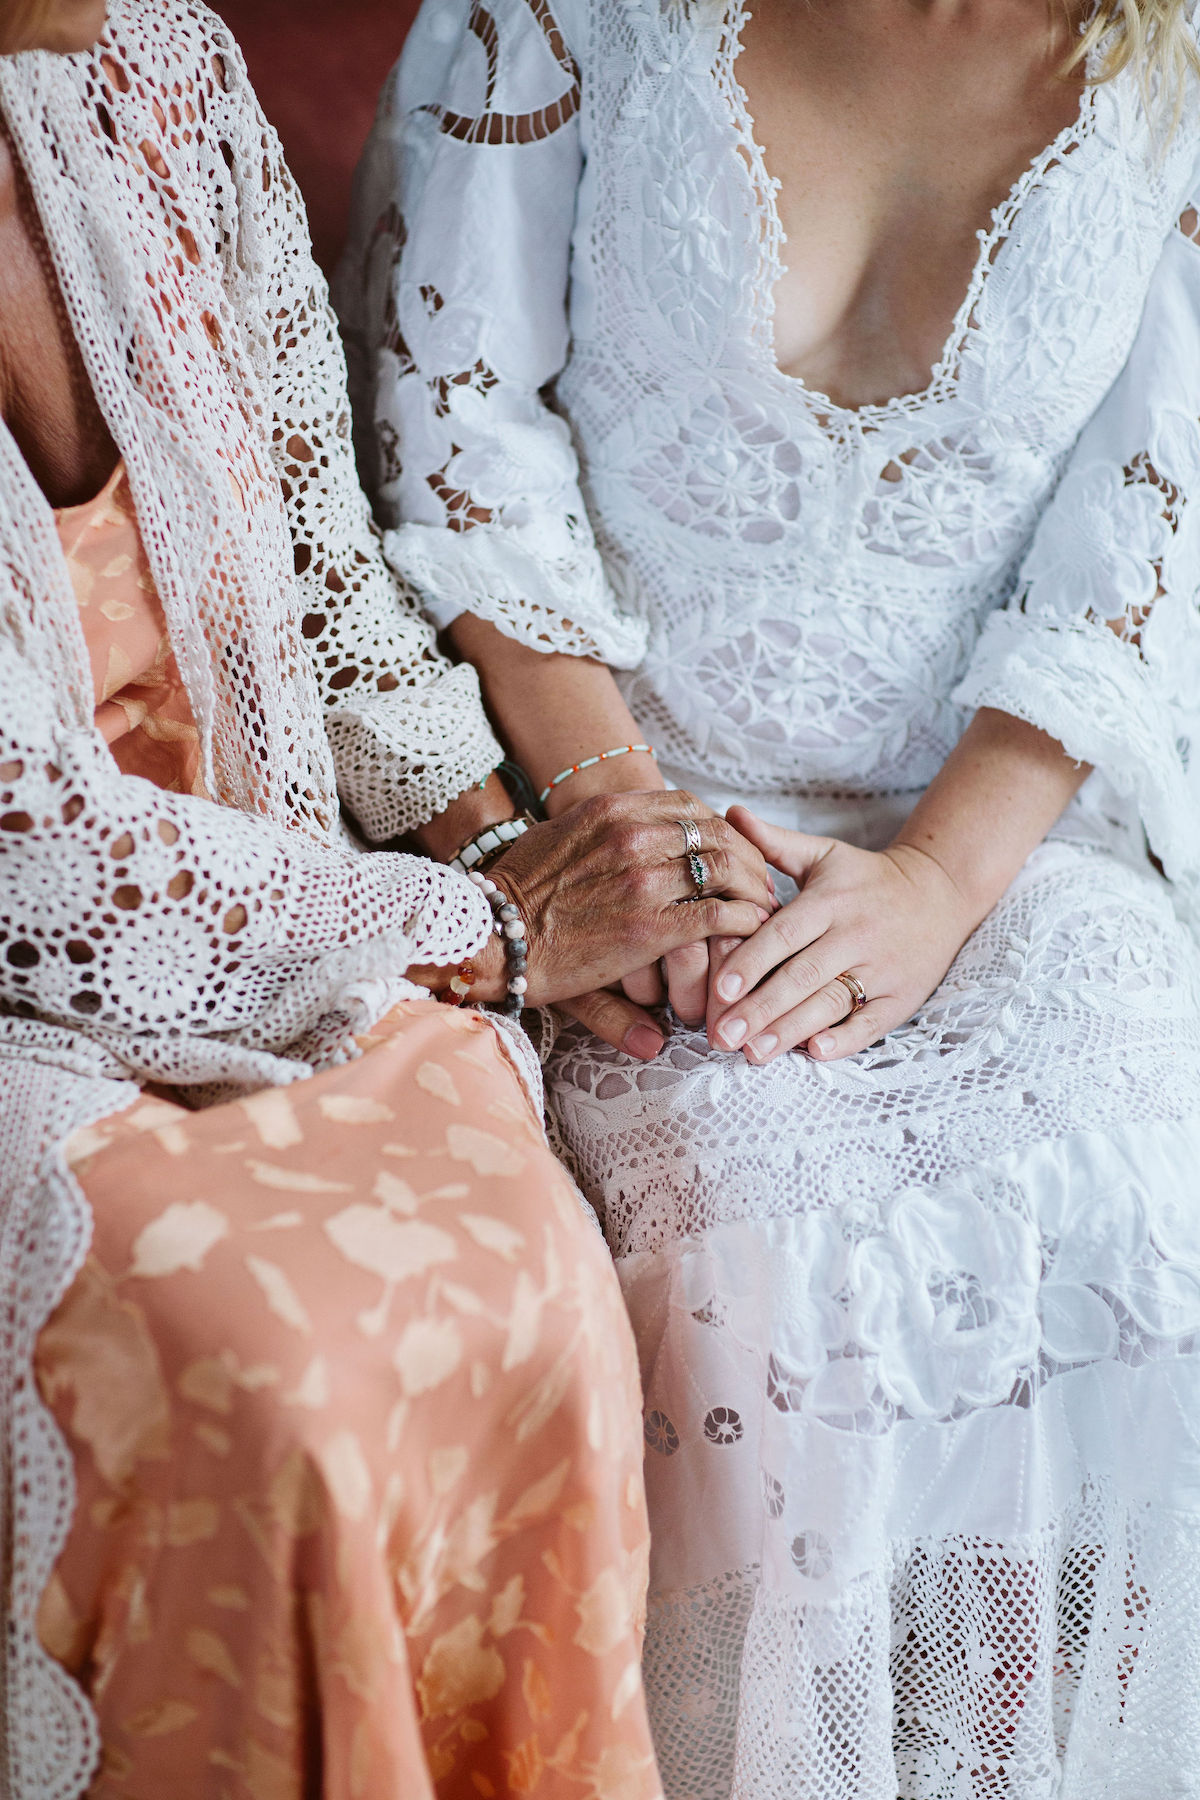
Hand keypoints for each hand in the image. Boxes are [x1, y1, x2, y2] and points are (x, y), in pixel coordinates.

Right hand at [483, 792, 772, 1008]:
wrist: (492, 936)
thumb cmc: (516, 891)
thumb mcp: (559, 834)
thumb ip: (603, 825)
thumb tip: (633, 823)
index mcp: (611, 810)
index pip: (689, 806)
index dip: (721, 827)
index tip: (732, 847)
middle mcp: (633, 837)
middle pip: (716, 834)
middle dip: (748, 857)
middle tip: (761, 879)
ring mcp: (644, 881)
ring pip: (724, 870)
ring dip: (753, 888)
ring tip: (763, 906)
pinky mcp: (651, 928)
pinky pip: (718, 916)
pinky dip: (745, 920)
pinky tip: (752, 929)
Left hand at [706, 807, 983, 1063]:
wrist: (940, 891)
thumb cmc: (865, 878)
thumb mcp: (824, 854)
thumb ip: (773, 842)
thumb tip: (727, 813)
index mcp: (830, 901)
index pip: (785, 934)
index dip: (752, 962)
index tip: (720, 990)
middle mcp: (856, 935)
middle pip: (803, 976)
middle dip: (760, 1009)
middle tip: (721, 1037)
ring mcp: (882, 969)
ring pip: (832, 1002)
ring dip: (792, 1031)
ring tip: (753, 1054)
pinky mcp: (902, 997)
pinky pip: (872, 1022)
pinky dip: (846, 1039)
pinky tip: (815, 1052)